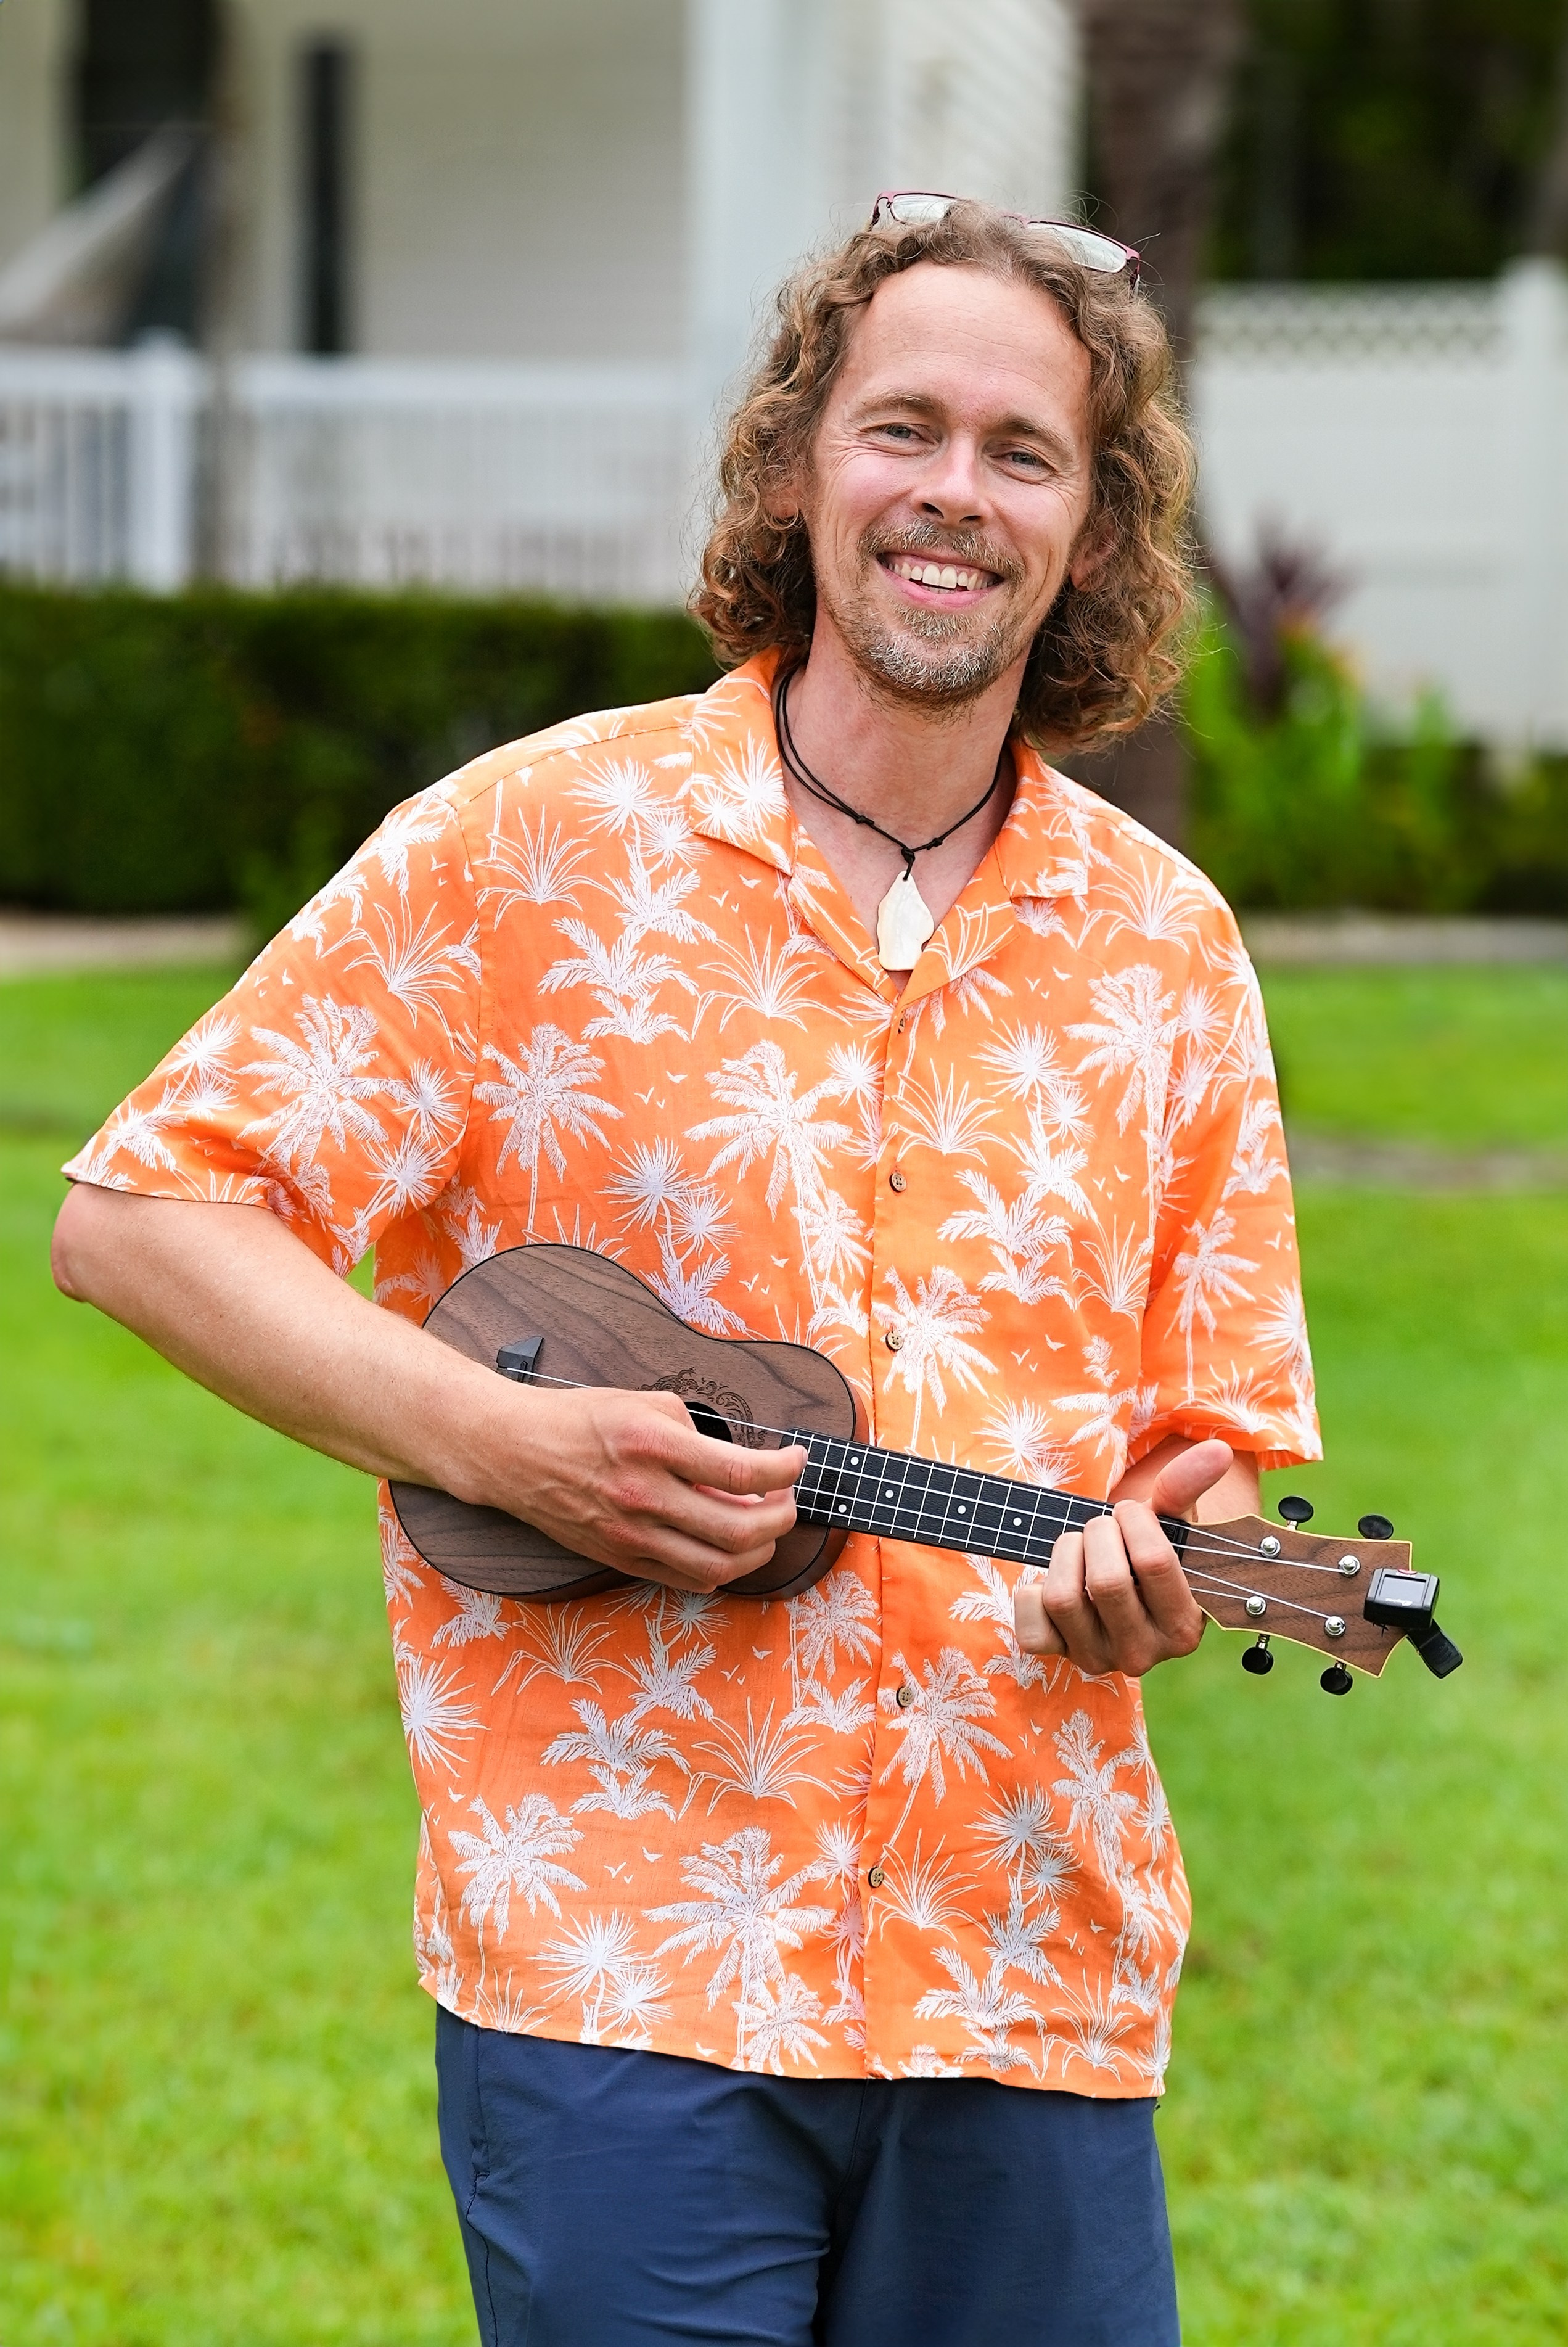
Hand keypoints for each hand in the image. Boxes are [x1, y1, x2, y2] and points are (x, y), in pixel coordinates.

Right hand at [475, 1383, 804, 1594]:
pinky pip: (686, 1578)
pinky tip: (727, 1546)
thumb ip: (697, 1434)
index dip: (784, 1470)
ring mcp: (630, 1534)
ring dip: (757, 1550)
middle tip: (787, 1498)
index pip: (742, 1472)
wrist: (514, 1452)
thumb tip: (739, 1470)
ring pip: (718, 1566)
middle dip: (782, 1516)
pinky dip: (720, 1568)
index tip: (796, 1461)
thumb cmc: (579, 1419)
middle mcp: (643, 1494)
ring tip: (763, 1526)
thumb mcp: (644, 1402)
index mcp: (652, 1444)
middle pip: (740, 1528)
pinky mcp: (620, 1558)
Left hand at [1012, 1438, 1233, 1676]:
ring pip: (1063, 1598)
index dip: (1135, 1521)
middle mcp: (1143, 1654)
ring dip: (1066, 1554)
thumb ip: (1188, 1487)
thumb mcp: (1169, 1522)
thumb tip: (1218, 1450)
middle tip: (1104, 1527)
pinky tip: (1053, 1581)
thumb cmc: (1146, 1549)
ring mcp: (1098, 1658)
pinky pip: (1031, 1628)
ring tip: (1080, 1547)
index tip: (1132, 1513)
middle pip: (1106, 1581)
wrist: (1117, 1582)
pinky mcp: (1058, 1656)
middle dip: (1099, 1533)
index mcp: (1184, 1627)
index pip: (1153, 1561)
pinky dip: (1032, 1594)